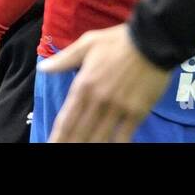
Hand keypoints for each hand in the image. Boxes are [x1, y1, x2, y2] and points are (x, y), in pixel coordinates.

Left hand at [39, 24, 169, 141]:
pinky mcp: (137, 112)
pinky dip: (116, 145)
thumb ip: (65, 59)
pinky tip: (111, 148)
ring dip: (91, 147)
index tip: (51, 146)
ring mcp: (118, 108)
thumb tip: (43, 69)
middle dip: (71, 145)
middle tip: (62, 154)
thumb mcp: (87, 43)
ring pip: (100, 138)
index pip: (66, 119)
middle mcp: (98, 100)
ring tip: (83, 152)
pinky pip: (124, 136)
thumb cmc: (118, 41)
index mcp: (84, 85)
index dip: (58, 137)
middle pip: (80, 133)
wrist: (152, 40)